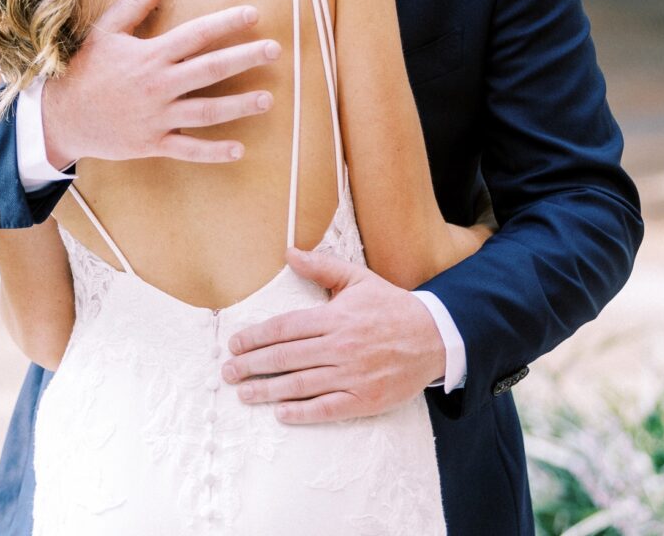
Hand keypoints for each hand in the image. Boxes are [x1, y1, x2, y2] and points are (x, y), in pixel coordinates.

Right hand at [41, 0, 279, 167]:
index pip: (196, 35)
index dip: (227, 23)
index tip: (254, 15)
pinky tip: (238, 149)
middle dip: (245, 59)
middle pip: (210, 70)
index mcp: (150, 55)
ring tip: (267, 99)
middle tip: (275, 51)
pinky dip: (213, 151)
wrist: (59, 116)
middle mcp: (158, 85)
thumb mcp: (105, 31)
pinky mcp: (152, 143)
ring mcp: (157, 117)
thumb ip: (135, 4)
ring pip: (206, 111)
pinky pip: (188, 149)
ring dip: (238, 106)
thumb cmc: (83, 70)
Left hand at [221, 248, 444, 422]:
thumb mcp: (358, 279)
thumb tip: (288, 252)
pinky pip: (328, 408)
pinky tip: (281, 413)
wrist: (435, 336)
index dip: (255, 337)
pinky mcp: (366, 399)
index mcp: (335, 317)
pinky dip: (302, 412)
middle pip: (286, 357)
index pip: (284, 328)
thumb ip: (321, 266)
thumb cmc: (391, 306)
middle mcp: (340, 347)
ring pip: (301, 384)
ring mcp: (353, 375)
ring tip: (244, 394)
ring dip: (268, 391)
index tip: (234, 344)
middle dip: (252, 366)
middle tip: (228, 372)